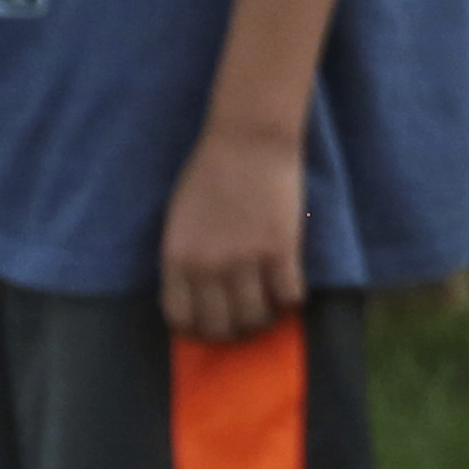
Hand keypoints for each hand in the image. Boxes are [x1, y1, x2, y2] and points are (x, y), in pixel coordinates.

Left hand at [159, 124, 308, 342]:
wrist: (248, 139)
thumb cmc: (210, 172)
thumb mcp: (179, 219)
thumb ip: (184, 256)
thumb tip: (195, 293)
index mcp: (177, 258)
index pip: (181, 317)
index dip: (197, 327)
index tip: (210, 322)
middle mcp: (208, 266)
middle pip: (221, 325)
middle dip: (232, 330)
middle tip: (243, 319)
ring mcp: (246, 260)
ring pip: (256, 317)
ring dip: (264, 317)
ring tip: (268, 304)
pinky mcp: (281, 249)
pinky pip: (289, 296)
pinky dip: (291, 299)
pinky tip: (289, 287)